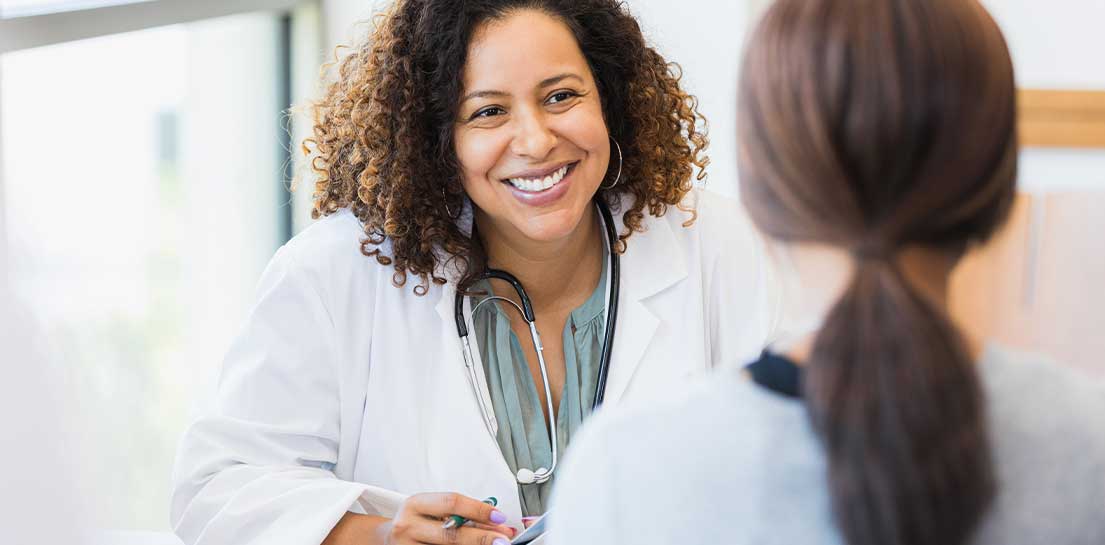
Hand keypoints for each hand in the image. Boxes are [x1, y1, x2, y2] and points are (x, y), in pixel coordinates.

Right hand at [380, 492, 514, 544]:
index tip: (500, 517)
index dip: (478, 509)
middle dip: (482, 537)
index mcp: (415, 504)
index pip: (451, 503)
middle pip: (451, 533)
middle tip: (504, 539)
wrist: (387, 540)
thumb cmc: (417, 522)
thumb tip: (498, 523)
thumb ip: (461, 514)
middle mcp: (408, 526)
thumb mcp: (432, 510)